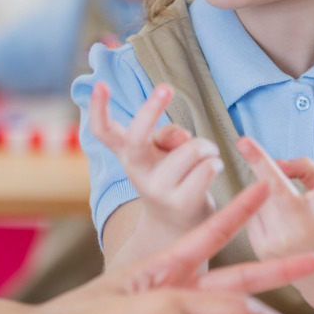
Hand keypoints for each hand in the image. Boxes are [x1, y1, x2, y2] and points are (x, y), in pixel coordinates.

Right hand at [37, 181, 313, 313]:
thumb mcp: (123, 296)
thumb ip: (164, 295)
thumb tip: (193, 306)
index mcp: (159, 272)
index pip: (207, 231)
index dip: (239, 208)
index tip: (263, 189)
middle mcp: (169, 293)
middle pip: (240, 292)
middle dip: (280, 284)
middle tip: (312, 275)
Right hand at [89, 81, 222, 238]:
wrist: (177, 228)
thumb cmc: (171, 177)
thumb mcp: (161, 153)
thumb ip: (167, 136)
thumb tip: (181, 137)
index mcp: (127, 154)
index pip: (103, 131)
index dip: (98, 108)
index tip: (99, 84)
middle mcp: (136, 172)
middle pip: (136, 137)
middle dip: (151, 109)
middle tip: (167, 87)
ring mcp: (157, 190)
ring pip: (189, 148)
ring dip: (206, 147)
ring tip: (207, 155)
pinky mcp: (181, 204)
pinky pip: (206, 168)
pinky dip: (215, 163)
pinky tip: (213, 169)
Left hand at [237, 137, 313, 270]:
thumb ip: (305, 168)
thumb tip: (273, 162)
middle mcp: (303, 228)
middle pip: (279, 191)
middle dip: (259, 163)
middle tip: (242, 140)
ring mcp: (280, 241)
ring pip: (260, 196)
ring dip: (266, 190)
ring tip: (284, 205)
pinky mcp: (263, 249)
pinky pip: (252, 212)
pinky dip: (260, 207)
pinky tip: (276, 220)